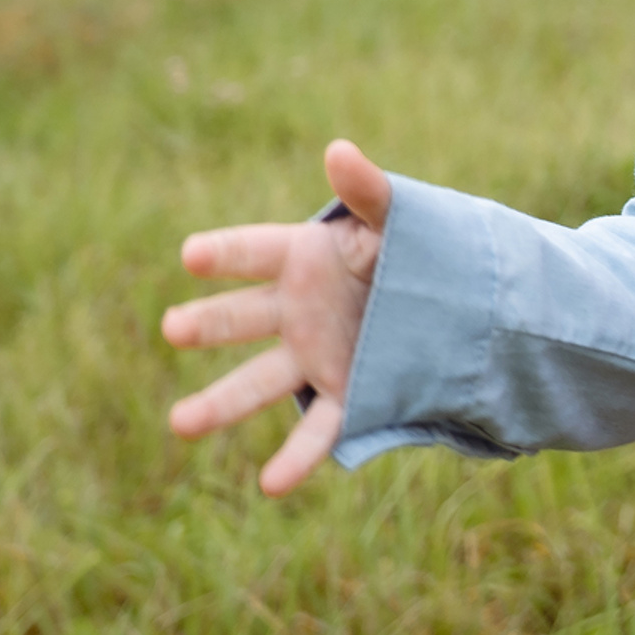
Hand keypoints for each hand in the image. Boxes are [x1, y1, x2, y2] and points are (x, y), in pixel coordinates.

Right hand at [164, 139, 389, 493]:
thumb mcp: (401, 217)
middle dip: (209, 323)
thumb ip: (370, 190)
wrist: (461, 296)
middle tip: (173, 327)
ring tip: (180, 423)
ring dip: (220, 403)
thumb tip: (338, 149)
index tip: (192, 254)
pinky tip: (270, 484)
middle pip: (241, 318)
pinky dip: (295, 458)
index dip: (225, 252)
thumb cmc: (419, 246)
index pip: (255, 250)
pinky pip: (316, 429)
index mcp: (306, 256)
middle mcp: (298, 309)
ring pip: (259, 381)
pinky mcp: (346, 393)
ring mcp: (315, 355)